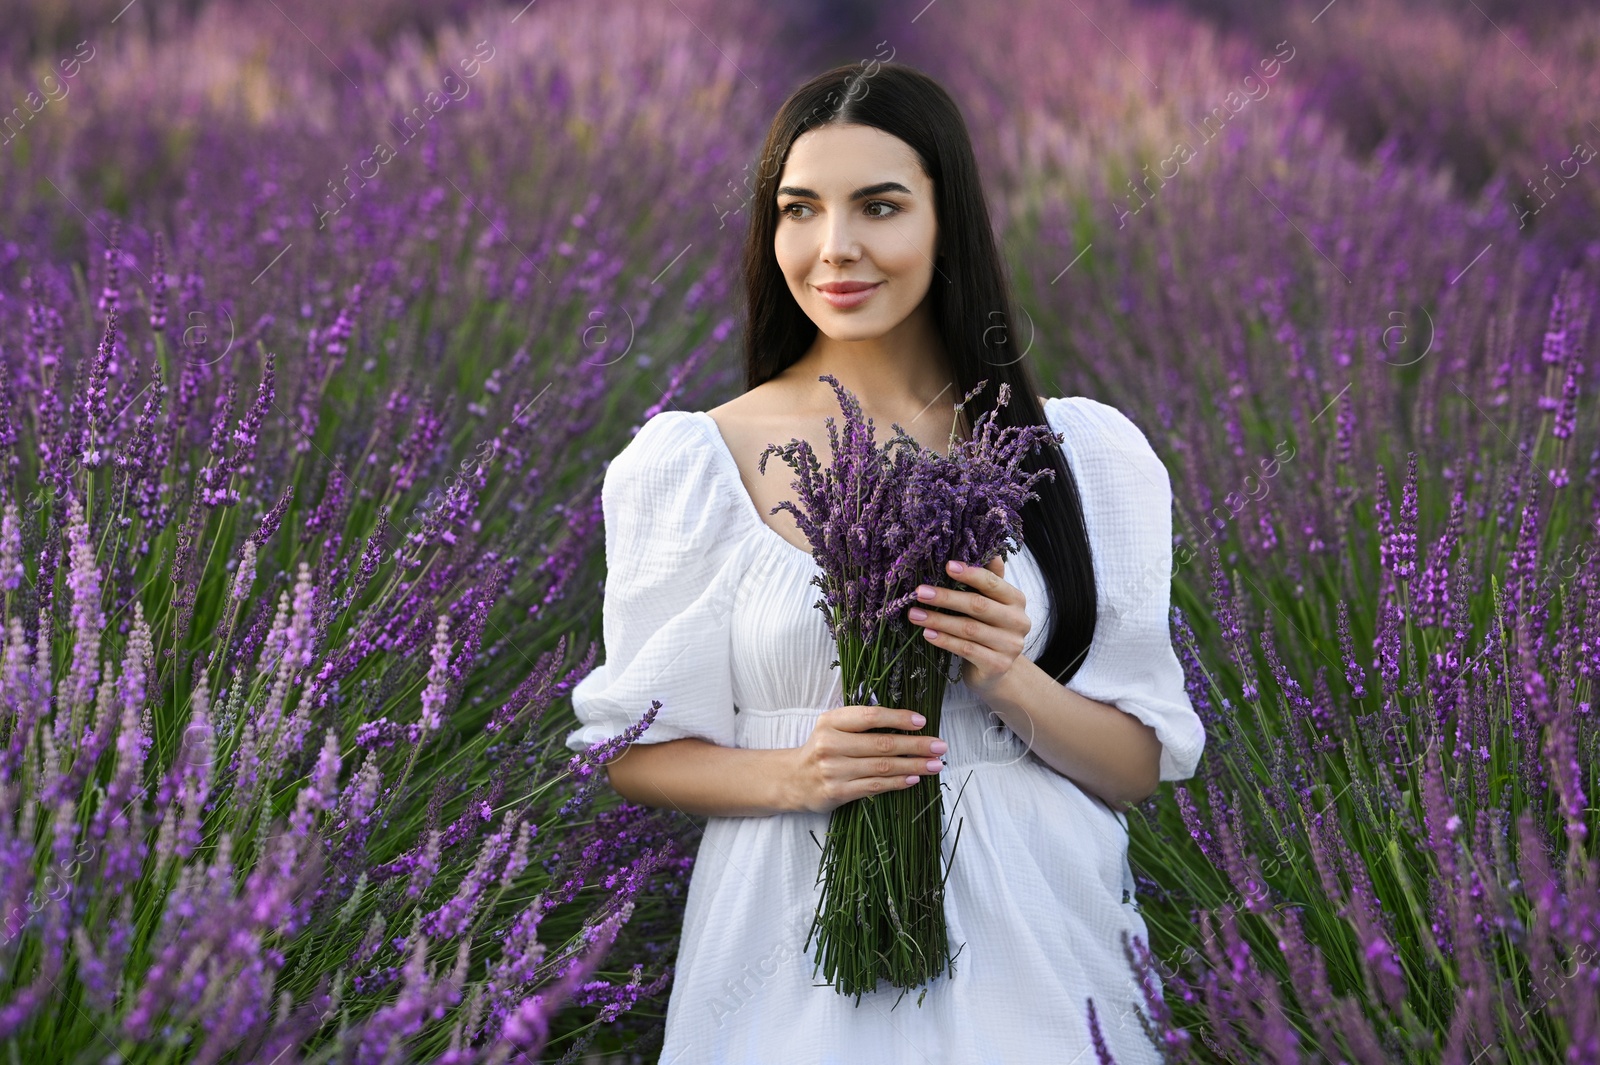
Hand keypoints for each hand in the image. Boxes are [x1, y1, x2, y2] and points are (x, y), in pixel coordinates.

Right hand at [788, 704, 948, 814]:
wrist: (792, 779)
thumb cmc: (821, 748)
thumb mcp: (832, 726)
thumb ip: (860, 721)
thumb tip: (906, 721)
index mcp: (831, 721)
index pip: (870, 716)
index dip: (898, 718)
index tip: (921, 722)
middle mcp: (830, 744)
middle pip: (882, 744)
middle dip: (915, 745)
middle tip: (940, 746)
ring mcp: (834, 770)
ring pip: (882, 767)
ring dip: (913, 766)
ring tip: (935, 765)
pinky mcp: (837, 792)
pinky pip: (875, 786)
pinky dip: (898, 782)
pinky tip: (914, 778)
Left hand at [906, 557, 1030, 700]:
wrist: (997, 668)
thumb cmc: (988, 628)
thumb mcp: (991, 602)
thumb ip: (989, 578)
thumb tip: (988, 550)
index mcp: (1016, 600)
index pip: (993, 583)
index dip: (970, 574)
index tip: (947, 566)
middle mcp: (1018, 621)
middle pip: (978, 605)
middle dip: (946, 598)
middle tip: (920, 592)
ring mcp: (1010, 645)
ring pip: (969, 629)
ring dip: (938, 620)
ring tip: (914, 614)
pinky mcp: (998, 665)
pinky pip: (966, 649)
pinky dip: (944, 641)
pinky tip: (927, 634)